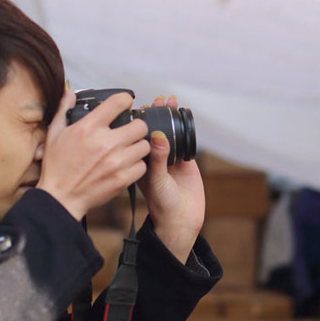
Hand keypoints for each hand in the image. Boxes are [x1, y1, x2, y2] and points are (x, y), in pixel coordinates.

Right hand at [38, 86, 149, 219]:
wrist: (61, 198)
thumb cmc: (57, 167)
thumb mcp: (54, 134)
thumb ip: (64, 110)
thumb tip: (70, 92)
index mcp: (89, 128)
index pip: (118, 102)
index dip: (125, 100)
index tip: (125, 104)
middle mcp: (105, 142)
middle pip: (139, 125)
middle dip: (136, 126)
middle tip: (129, 131)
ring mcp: (116, 161)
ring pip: (144, 145)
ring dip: (138, 146)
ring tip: (128, 149)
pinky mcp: (122, 178)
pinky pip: (142, 166)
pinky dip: (137, 165)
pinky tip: (127, 165)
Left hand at [136, 95, 204, 262]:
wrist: (182, 220)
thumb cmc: (162, 205)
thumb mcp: (156, 182)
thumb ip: (158, 159)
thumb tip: (158, 136)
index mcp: (139, 162)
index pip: (135, 137)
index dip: (137, 120)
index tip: (140, 106)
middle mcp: (152, 158)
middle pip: (151, 130)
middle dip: (154, 114)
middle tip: (157, 100)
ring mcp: (168, 158)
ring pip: (167, 132)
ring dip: (168, 117)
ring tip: (170, 101)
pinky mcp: (184, 160)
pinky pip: (183, 140)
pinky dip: (183, 127)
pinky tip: (183, 116)